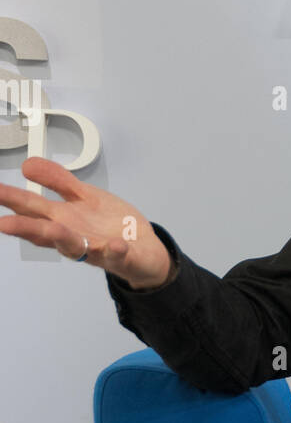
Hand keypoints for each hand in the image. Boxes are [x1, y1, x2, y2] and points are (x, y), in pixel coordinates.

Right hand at [0, 158, 173, 288]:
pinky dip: (116, 251)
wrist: (144, 250)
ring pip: (76, 247)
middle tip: (3, 223)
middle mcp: (75, 238)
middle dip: (25, 227)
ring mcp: (98, 250)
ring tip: (52, 229)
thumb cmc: (109, 226)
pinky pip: (118, 255)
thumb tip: (27, 164)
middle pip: (47, 232)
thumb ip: (58, 181)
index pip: (33, 212)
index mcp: (63, 221)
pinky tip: (115, 244)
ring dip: (63, 239)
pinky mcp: (123, 258)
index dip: (13, 202)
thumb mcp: (84, 196)